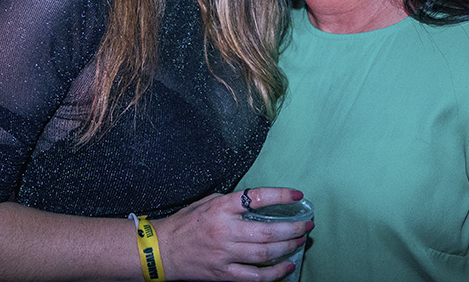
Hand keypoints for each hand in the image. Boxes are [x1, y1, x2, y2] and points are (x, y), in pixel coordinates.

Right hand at [156, 187, 311, 280]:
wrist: (161, 251)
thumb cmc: (183, 224)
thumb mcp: (205, 202)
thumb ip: (230, 202)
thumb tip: (256, 202)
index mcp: (220, 208)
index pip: (256, 198)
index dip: (280, 196)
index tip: (296, 195)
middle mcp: (224, 231)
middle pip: (267, 230)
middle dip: (292, 227)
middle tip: (306, 223)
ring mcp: (224, 254)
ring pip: (264, 253)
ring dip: (287, 247)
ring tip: (299, 240)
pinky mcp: (223, 274)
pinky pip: (254, 276)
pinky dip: (274, 273)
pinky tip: (287, 265)